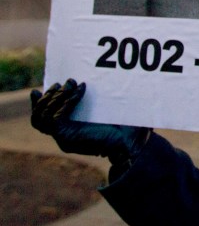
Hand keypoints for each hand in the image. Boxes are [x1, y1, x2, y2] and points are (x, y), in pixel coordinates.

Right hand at [30, 79, 149, 165]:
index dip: (39, 104)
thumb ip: (98, 103)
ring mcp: (63, 138)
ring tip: (70, 84)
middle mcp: (63, 136)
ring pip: (43, 117)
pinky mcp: (67, 137)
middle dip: (49, 97)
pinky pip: (56, 117)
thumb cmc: (126, 129)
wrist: (133, 143)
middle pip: (38, 118)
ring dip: (55, 97)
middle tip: (64, 82)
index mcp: (70, 132)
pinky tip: (80, 90)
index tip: (42, 89)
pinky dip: (66, 102)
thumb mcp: (108, 114)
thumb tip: (95, 82)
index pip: (42, 120)